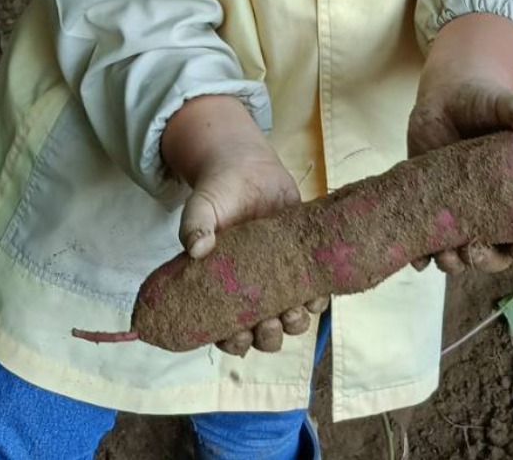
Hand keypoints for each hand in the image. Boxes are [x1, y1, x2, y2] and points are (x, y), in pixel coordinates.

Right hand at [162, 97, 328, 356]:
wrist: (248, 169)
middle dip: (267, 338)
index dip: (233, 342)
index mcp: (224, 289)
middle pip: (263, 334)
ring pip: (291, 319)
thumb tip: (196, 247)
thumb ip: (195, 225)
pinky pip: (314, 293)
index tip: (238, 335)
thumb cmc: (217, 194)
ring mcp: (280, 279)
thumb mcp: (200, 207)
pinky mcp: (302, 263)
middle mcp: (253, 291)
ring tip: (293, 314)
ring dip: (294, 324)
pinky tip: (315, 296)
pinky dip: (317, 300)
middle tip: (268, 325)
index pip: (227, 331)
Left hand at [406, 15, 512, 275]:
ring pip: (462, 255)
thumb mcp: (503, 105)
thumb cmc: (487, 103)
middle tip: (476, 250)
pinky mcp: (430, 207)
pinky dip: (422, 255)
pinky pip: (427, 241)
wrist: (448, 98)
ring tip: (447, 257)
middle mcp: (492, 212)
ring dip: (455, 263)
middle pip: (497, 254)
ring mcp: (460, 213)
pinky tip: (418, 259)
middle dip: (489, 260)